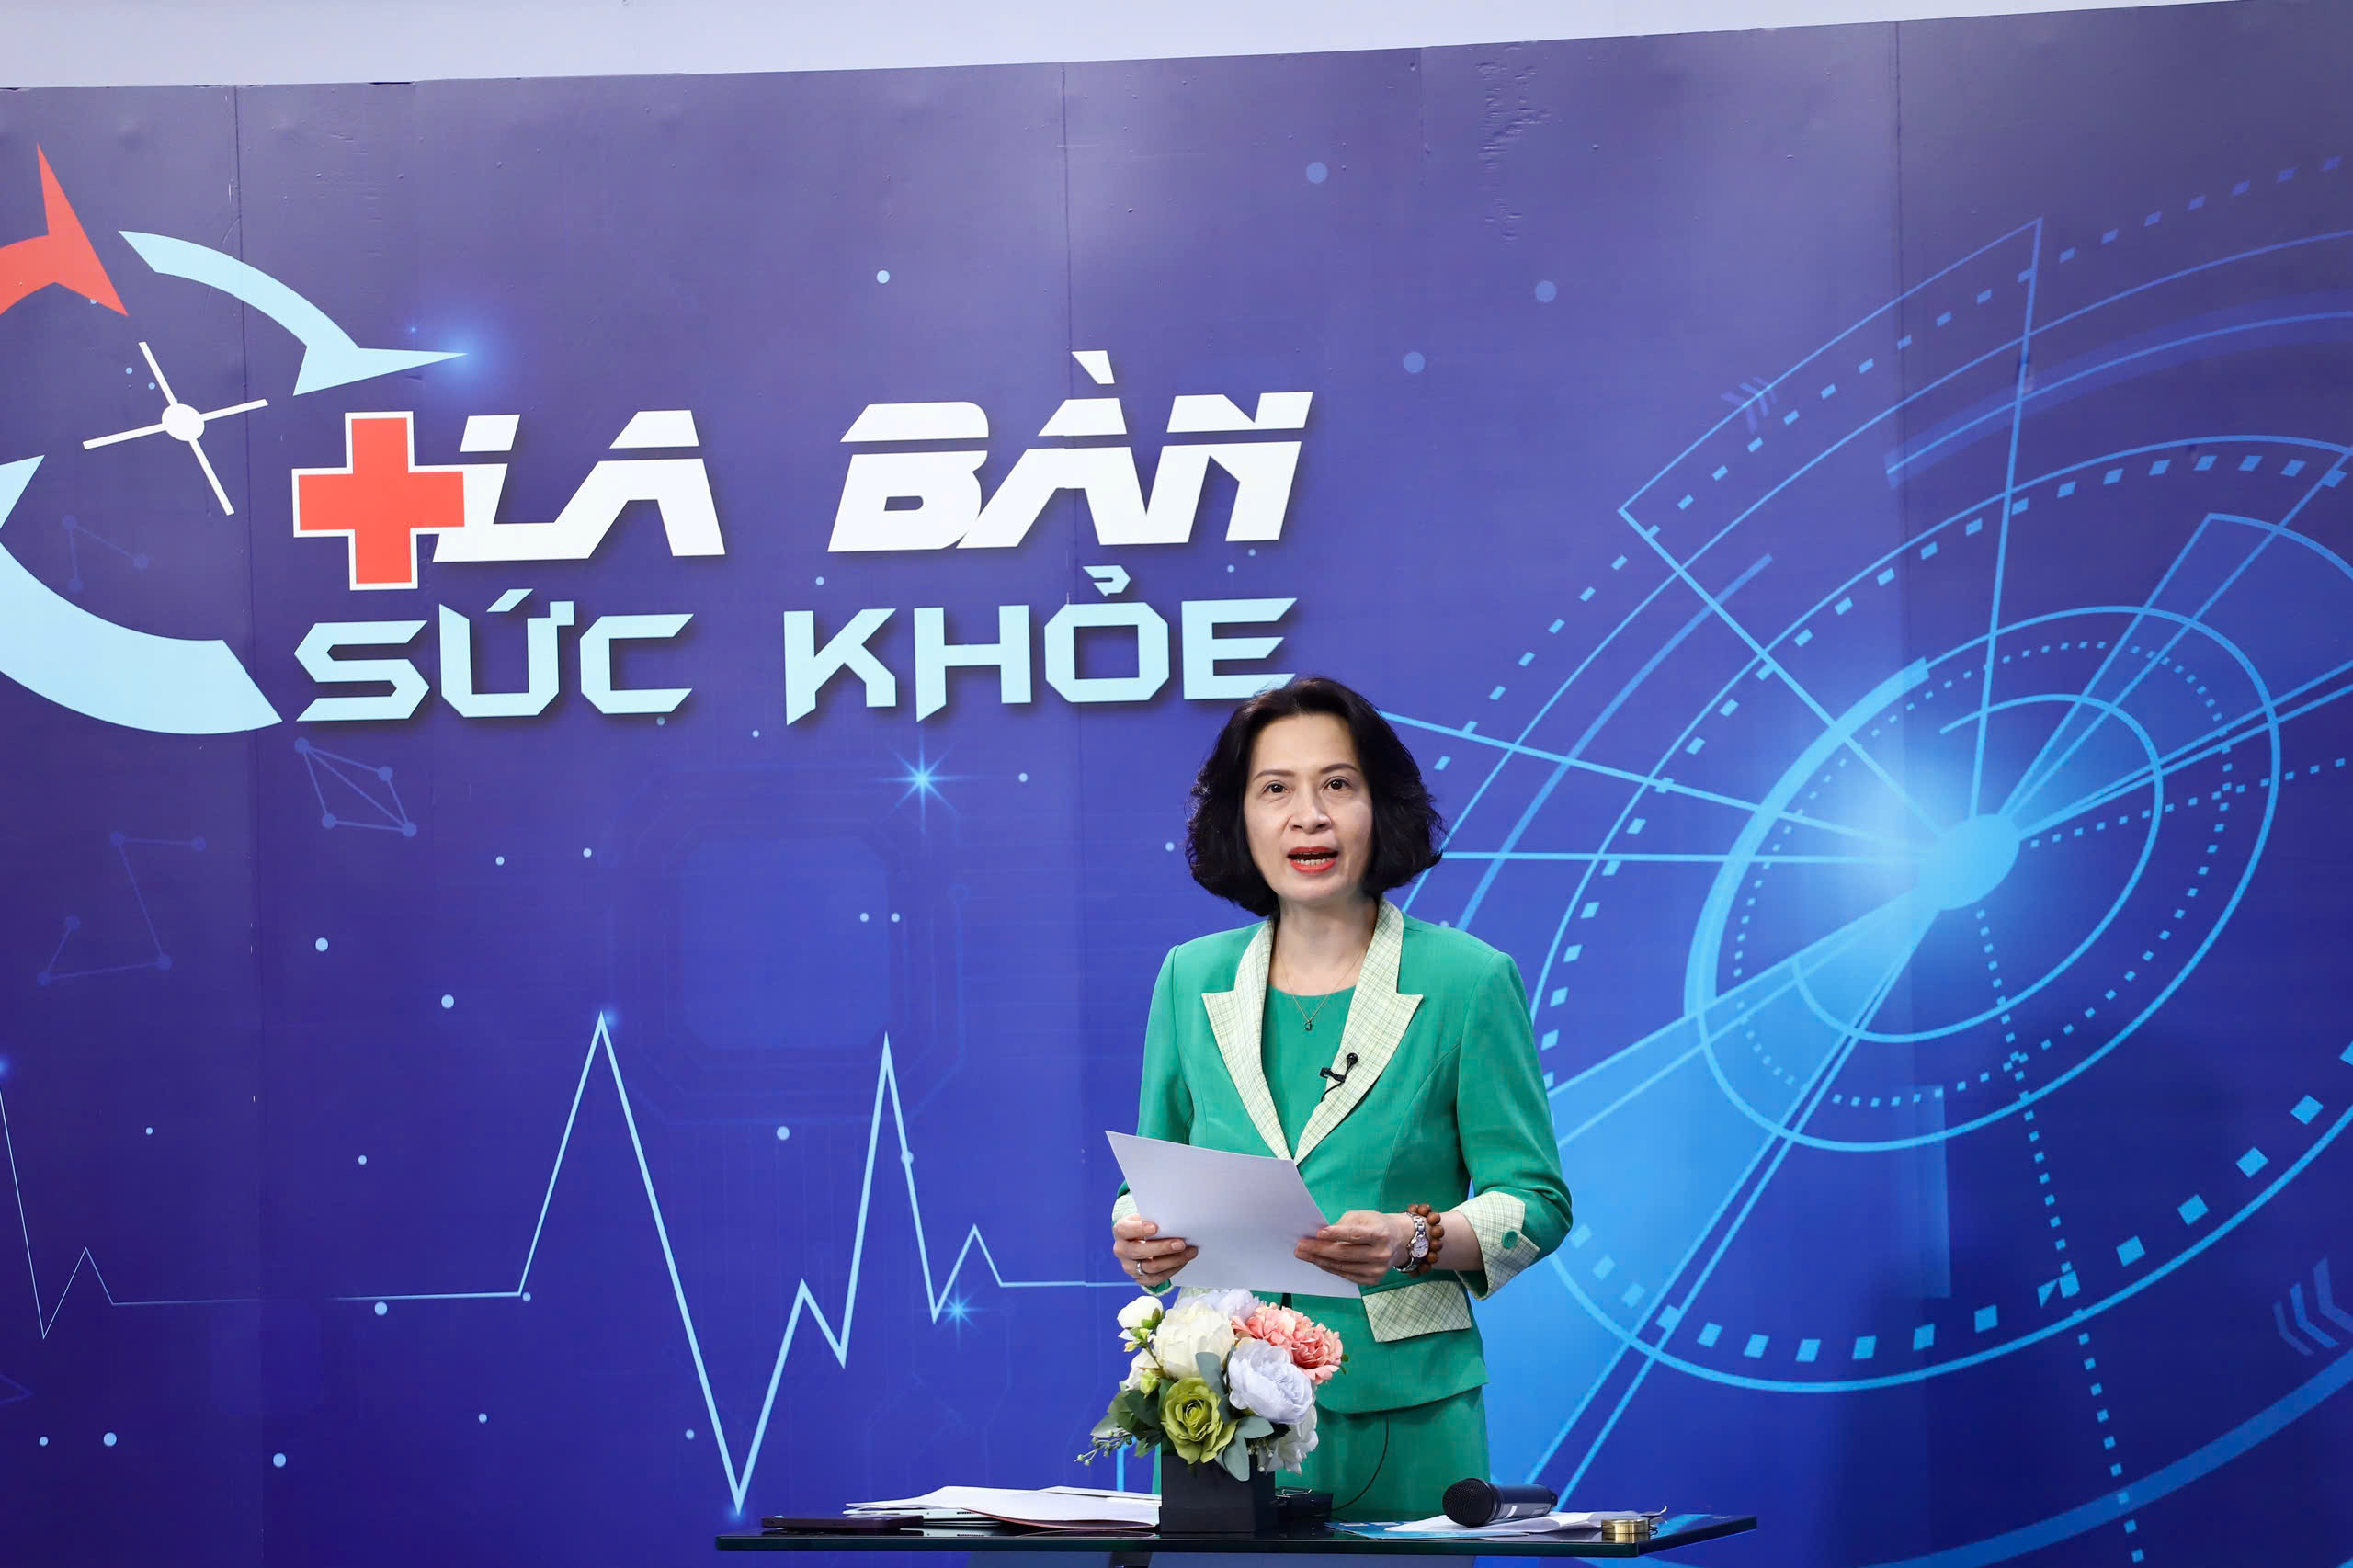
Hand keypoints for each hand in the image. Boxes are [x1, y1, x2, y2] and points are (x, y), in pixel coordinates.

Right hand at [1113, 1215, 1196, 1289]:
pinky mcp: (1140, 1278)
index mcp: (1120, 1231)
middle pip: (1139, 1251)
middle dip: (1162, 1248)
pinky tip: (1183, 1261)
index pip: (1125, 1230)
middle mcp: (1121, 1250)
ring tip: (1189, 1252)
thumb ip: (1155, 1218)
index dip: (1139, 1229)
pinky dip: (1172, 1269)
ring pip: (1151, 1267)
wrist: (1139, 1241)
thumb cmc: (1145, 1225)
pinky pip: (1157, 1278)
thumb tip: (1174, 1221)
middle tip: (1181, 1243)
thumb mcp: (1145, 1218)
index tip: (1156, 1228)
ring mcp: (1129, 1267)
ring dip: (1173, 1260)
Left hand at [1294, 1209, 1410, 1285]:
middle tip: (1301, 1246)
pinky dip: (1330, 1268)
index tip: (1318, 1233)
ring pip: (1342, 1266)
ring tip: (1303, 1254)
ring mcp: (1377, 1270)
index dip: (1335, 1234)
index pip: (1354, 1235)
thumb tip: (1320, 1235)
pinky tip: (1317, 1261)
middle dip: (1319, 1250)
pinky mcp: (1372, 1279)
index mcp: (1380, 1234)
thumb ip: (1344, 1224)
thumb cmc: (1376, 1225)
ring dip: (1319, 1261)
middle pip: (1344, 1253)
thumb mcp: (1364, 1216)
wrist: (1399, 1241)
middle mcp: (1381, 1254)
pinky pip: (1346, 1275)